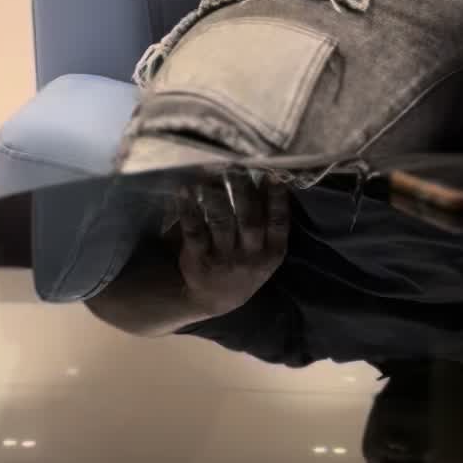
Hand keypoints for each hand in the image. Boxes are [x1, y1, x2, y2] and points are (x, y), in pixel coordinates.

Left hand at [175, 176, 289, 318]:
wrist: (215, 297)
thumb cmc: (245, 263)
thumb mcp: (267, 251)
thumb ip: (269, 219)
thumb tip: (269, 176)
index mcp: (272, 253)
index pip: (278, 223)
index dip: (277, 199)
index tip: (273, 174)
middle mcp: (250, 257)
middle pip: (249, 220)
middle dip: (244, 191)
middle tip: (237, 165)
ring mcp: (224, 259)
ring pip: (221, 222)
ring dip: (216, 195)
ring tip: (212, 172)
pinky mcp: (199, 259)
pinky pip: (194, 230)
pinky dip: (189, 209)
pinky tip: (185, 190)